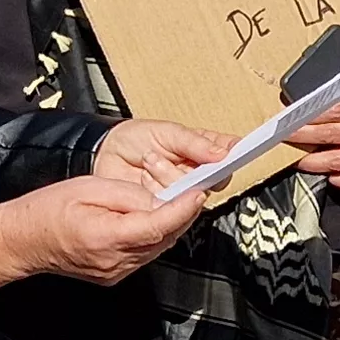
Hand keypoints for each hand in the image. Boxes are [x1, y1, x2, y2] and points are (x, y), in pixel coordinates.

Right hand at [7, 176, 209, 286]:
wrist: (24, 240)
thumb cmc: (47, 212)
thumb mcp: (89, 188)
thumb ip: (128, 195)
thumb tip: (159, 200)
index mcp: (107, 237)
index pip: (158, 226)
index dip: (183, 209)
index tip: (197, 194)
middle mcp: (115, 261)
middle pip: (163, 239)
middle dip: (181, 214)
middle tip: (190, 191)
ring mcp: (115, 272)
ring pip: (157, 248)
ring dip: (169, 225)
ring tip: (172, 202)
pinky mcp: (114, 275)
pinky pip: (144, 254)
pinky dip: (153, 236)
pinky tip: (150, 219)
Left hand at [95, 118, 235, 192]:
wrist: (105, 155)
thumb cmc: (136, 139)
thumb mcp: (166, 131)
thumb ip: (194, 142)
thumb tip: (222, 153)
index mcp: (202, 151)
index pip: (229, 156)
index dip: (234, 155)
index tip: (232, 153)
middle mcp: (196, 174)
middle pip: (213, 180)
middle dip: (187, 168)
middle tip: (165, 155)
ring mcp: (182, 193)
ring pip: (191, 194)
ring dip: (167, 176)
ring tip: (148, 161)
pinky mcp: (166, 208)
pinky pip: (171, 206)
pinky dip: (155, 190)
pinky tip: (144, 179)